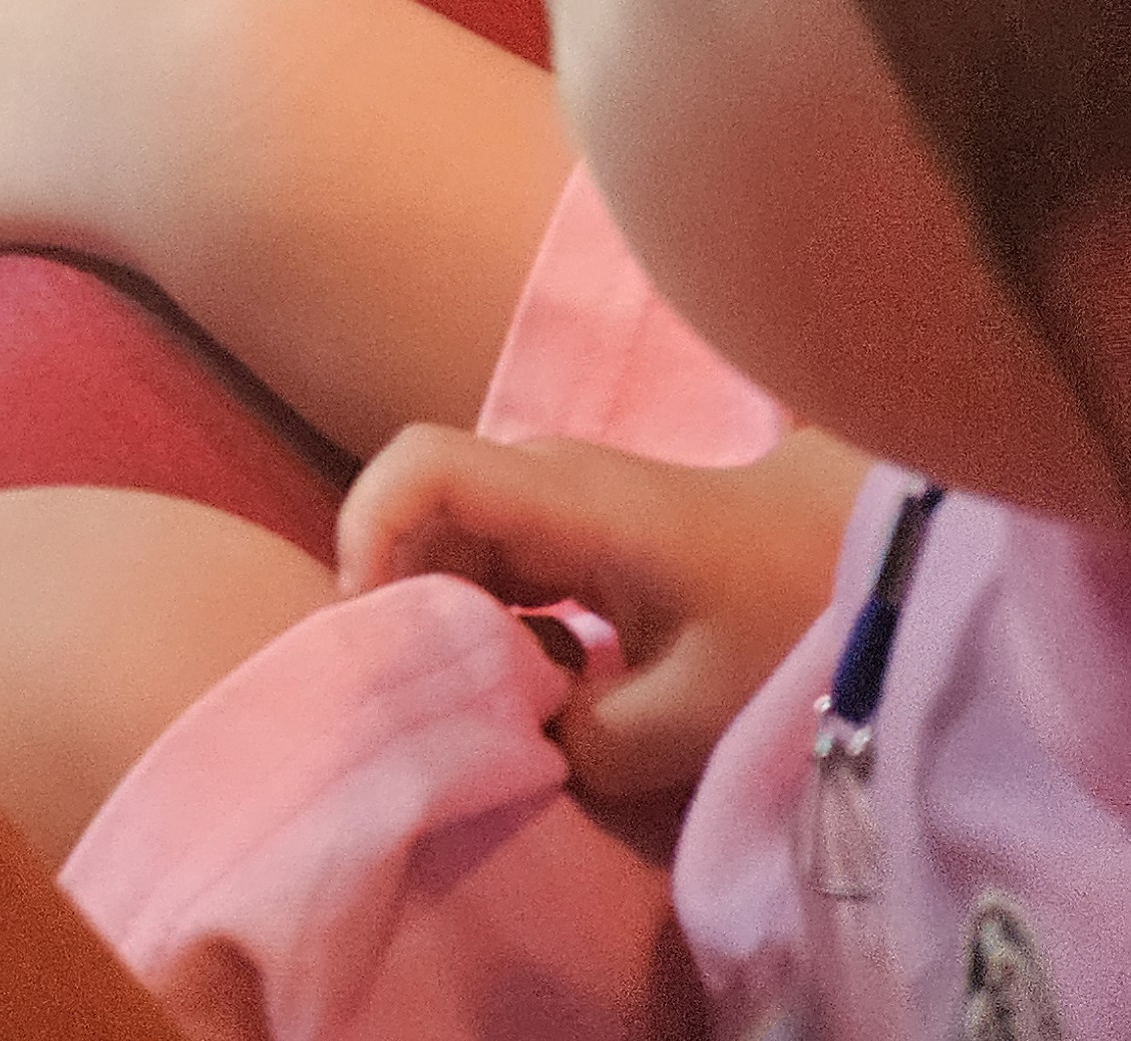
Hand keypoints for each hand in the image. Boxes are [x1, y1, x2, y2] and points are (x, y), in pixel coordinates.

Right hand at [336, 427, 868, 804]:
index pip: (427, 466)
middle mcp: (540, 484)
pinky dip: (479, 627)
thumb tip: (520, 744)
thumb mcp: (691, 709)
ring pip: (446, 544)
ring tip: (458, 703)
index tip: (371, 625)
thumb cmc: (776, 615)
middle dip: (396, 598)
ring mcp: (550, 504)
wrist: (841, 556)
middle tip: (406, 696)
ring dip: (439, 620)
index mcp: (564, 502)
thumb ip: (589, 741)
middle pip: (421, 512)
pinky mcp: (564, 535)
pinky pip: (486, 567)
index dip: (372, 527)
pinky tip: (519, 690)